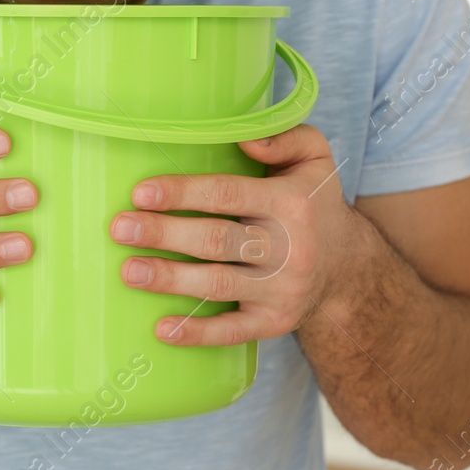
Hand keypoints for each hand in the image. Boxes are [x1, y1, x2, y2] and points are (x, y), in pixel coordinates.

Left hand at [110, 124, 351, 345]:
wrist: (348, 268)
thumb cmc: (313, 203)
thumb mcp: (314, 159)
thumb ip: (283, 137)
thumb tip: (242, 137)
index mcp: (290, 203)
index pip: (227, 194)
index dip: (182, 193)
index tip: (140, 194)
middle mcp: (289, 248)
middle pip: (216, 240)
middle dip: (164, 234)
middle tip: (120, 229)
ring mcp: (282, 290)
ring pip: (218, 284)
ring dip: (170, 279)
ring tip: (129, 271)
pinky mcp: (275, 322)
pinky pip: (233, 331)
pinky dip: (197, 333)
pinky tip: (162, 328)